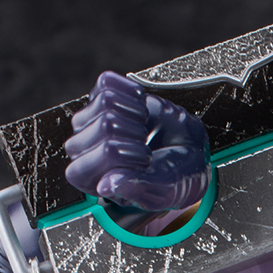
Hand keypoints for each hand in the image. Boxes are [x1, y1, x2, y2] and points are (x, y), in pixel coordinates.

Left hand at [62, 72, 210, 222]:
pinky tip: (138, 109)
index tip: (145, 162)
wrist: (189, 154)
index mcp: (90, 178)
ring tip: (143, 129)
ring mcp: (90, 121)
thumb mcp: (164, 190)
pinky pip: (107, 82)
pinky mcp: (100, 98)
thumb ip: (136, 189)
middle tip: (146, 146)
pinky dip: (131, 92)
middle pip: (106, 124)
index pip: (104, 153)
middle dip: (137, 133)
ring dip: (136, 114)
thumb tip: (107, 185)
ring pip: (106, 101)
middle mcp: (84, 149)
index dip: (130, 155)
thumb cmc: (172, 175)